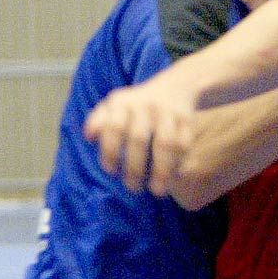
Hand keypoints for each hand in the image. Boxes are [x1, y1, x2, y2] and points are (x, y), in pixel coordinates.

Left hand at [83, 79, 199, 194]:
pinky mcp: (187, 120)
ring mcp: (168, 112)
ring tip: (157, 192)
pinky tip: (171, 179)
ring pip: (166, 144)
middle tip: (133, 188)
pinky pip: (183, 145)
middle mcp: (145, 105)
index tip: (111, 172)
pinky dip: (177, 164)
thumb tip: (90, 137)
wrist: (174, 86)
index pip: (114, 128)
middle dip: (134, 168)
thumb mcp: (114, 106)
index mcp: (122, 103)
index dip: (111, 152)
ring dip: (161, 171)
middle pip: (139, 139)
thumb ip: (98, 121)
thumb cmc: (135, 106)